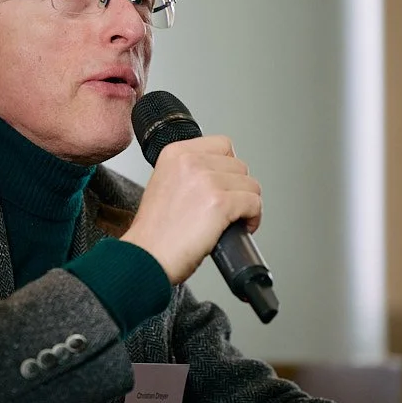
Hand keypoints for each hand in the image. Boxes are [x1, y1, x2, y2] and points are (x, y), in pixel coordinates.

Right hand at [122, 135, 261, 283]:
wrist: (147, 257)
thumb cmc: (154, 233)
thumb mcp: (164, 185)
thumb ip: (188, 173)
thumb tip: (219, 175)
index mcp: (175, 153)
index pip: (222, 145)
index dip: (227, 169)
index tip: (222, 186)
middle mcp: (190, 161)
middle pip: (239, 166)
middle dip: (237, 189)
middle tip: (226, 208)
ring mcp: (206, 180)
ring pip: (250, 185)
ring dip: (246, 204)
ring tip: (231, 220)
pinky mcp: (220, 203)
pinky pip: (254, 203)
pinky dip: (253, 218)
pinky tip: (240, 228)